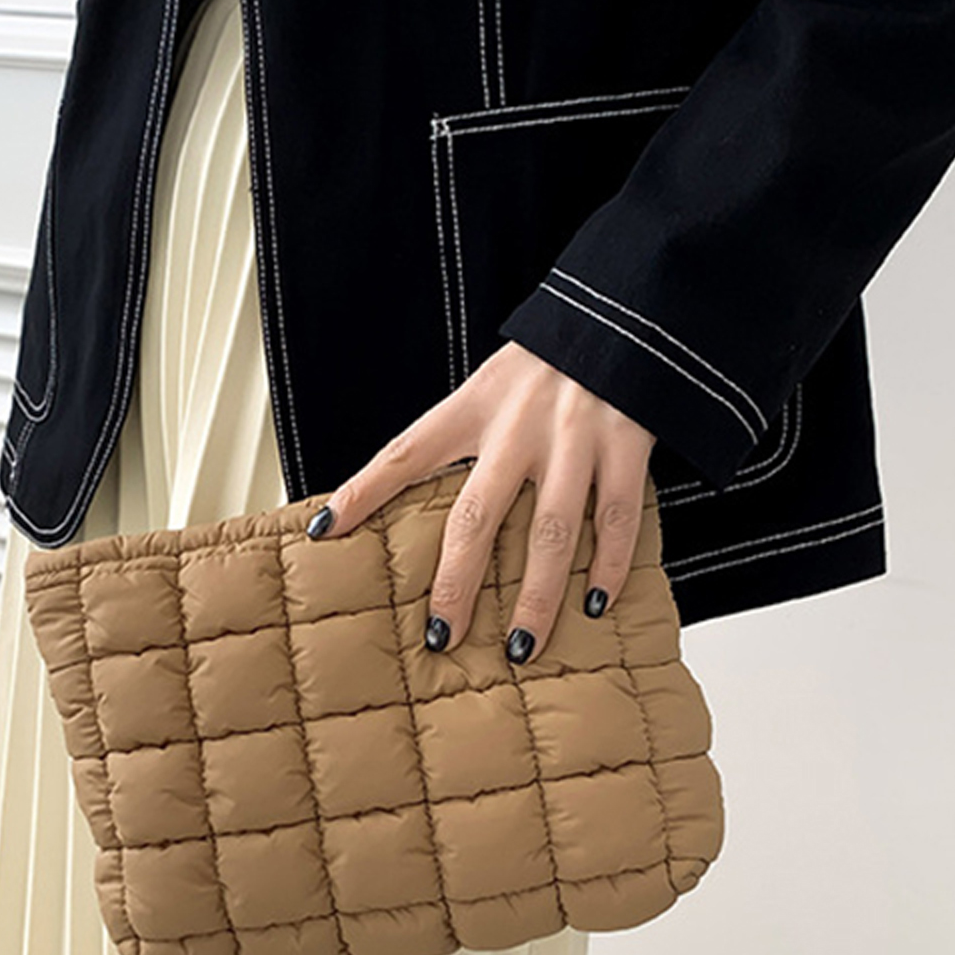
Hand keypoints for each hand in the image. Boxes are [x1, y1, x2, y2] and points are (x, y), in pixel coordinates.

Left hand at [302, 341, 656, 660]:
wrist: (628, 308)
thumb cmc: (553, 357)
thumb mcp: (495, 381)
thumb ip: (466, 434)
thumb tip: (422, 494)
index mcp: (476, 405)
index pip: (406, 452)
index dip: (363, 491)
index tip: (326, 532)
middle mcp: (519, 426)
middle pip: (476, 517)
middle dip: (456, 583)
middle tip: (440, 637)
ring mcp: (574, 439)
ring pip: (549, 533)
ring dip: (535, 597)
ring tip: (519, 646)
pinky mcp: (627, 446)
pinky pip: (614, 519)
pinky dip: (606, 566)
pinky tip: (594, 604)